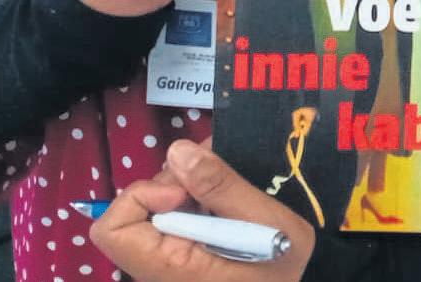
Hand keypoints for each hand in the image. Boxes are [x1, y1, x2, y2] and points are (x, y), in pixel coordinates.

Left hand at [92, 139, 313, 280]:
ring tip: (227, 173)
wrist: (306, 279)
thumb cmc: (286, 262)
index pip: (114, 231)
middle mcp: (162, 266)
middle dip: (174, 181)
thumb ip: (223, 187)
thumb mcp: (267, 222)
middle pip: (137, 209)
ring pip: (156, 206)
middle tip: (216, 170)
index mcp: (174, 269)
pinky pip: (174, 214)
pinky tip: (225, 188)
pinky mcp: (185, 250)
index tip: (183, 188)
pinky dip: (196, 194)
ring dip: (189, 183)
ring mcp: (173, 259)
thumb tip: (178, 151)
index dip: (141, 197)